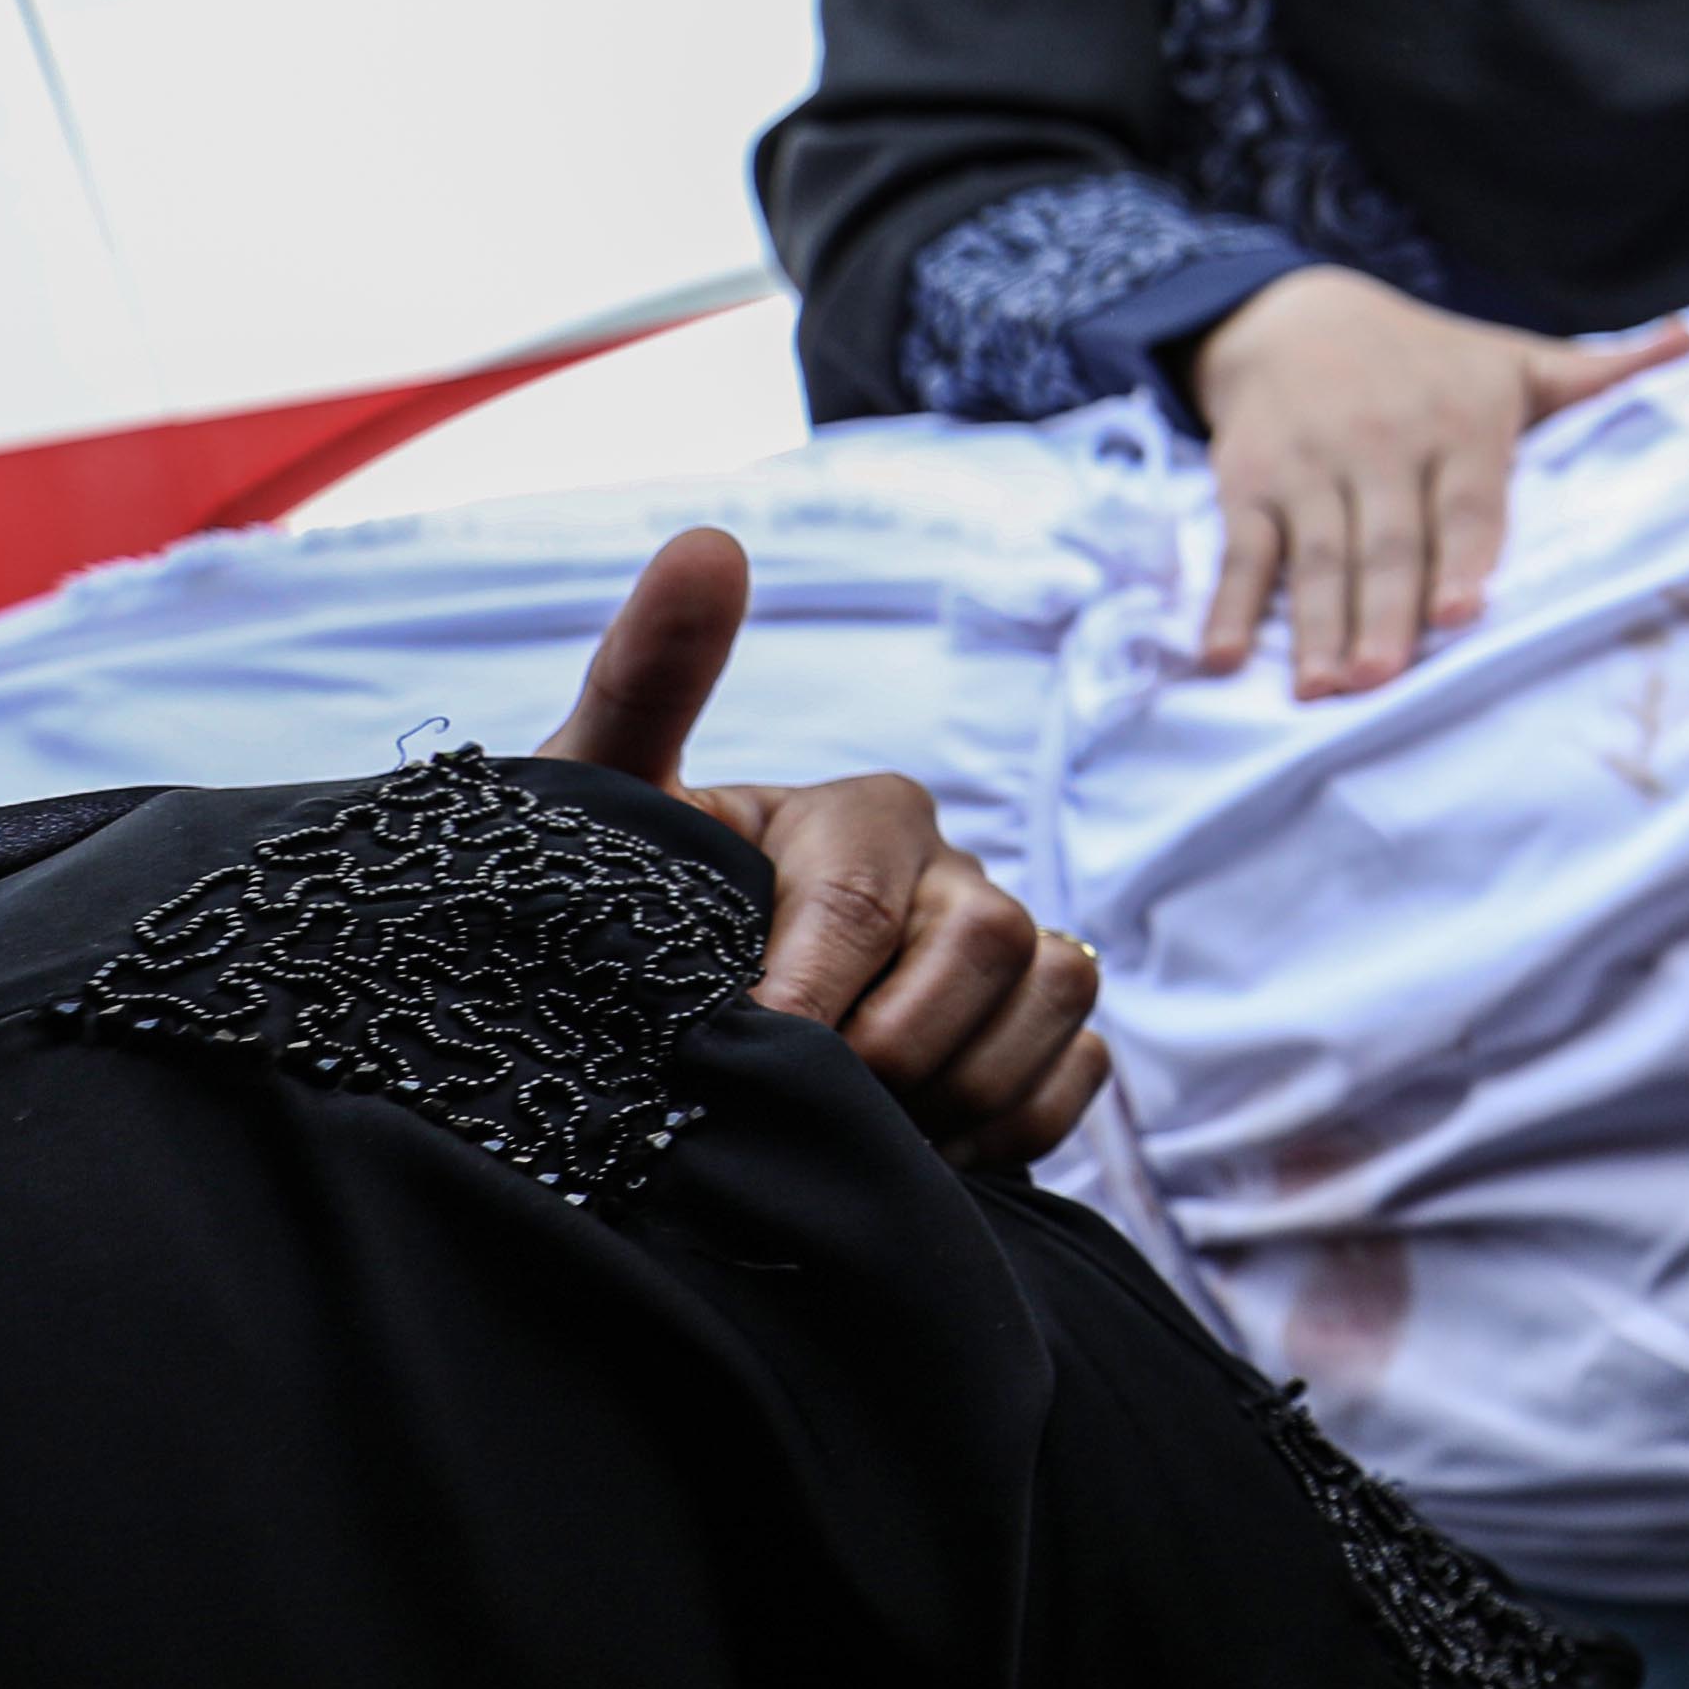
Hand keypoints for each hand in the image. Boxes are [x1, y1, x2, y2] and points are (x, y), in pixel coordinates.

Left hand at [535, 527, 1110, 1168]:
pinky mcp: (1047, 1031)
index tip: (752, 1045)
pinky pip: (1083, 1070)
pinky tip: (924, 1149)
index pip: (869, 891)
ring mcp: (1015, 950)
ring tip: (857, 1135)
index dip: (815, 984)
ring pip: (1054, 998)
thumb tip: (710, 538)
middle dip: (897, 1046)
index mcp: (859, 815)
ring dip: (961, 1088)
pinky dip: (1014, 1124)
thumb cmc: (626, 916)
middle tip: (802, 1112)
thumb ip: (648, 680)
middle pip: (987, 943)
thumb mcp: (605, 811)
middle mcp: (954, 871)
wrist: (659, 1036)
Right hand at [1175, 268, 1688, 698]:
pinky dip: (1228, 606)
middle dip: (1384, 611)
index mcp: (1459, 422)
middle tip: (1382, 679)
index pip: (1466, 499)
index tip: (1460, 614)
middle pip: (1387, 541)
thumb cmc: (1426, 357)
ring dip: (1314, 627)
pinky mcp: (1246, 482)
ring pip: (1314, 556)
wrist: (1290, 312)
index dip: (1462, 556)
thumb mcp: (1510, 359)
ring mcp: (1309, 466)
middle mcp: (1382, 443)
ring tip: (1321, 690)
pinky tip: (1223, 658)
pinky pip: (1239, 552)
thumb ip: (1597, 373)